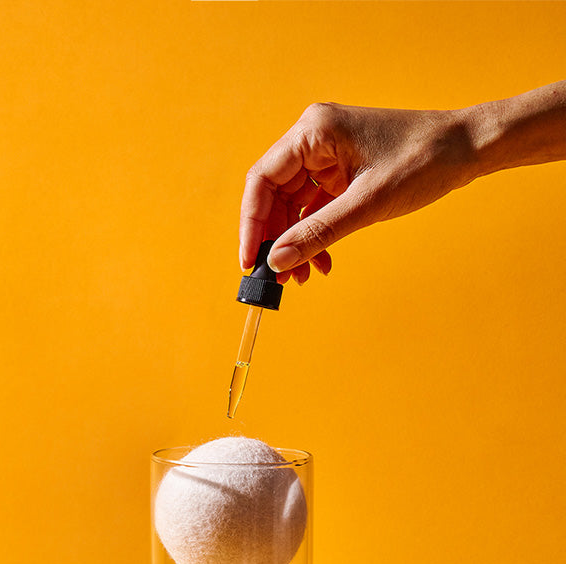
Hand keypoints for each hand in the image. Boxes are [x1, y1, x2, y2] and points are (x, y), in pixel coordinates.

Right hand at [239, 102, 477, 282]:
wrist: (469, 148)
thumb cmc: (424, 160)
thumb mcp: (367, 204)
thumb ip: (318, 233)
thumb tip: (276, 261)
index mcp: (313, 131)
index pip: (262, 181)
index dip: (251, 225)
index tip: (250, 262)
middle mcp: (313, 139)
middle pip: (272, 196)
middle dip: (274, 239)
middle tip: (277, 276)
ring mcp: (326, 155)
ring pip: (291, 206)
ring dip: (294, 243)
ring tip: (300, 276)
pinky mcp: (339, 171)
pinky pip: (312, 208)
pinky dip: (314, 235)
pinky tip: (320, 261)